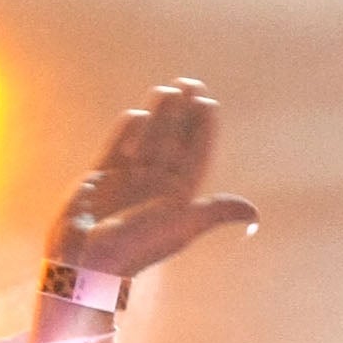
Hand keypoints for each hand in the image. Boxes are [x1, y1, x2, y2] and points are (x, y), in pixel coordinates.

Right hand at [45, 79, 259, 278]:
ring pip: (148, 140)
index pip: (196, 156)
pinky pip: (117, 147)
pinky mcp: (101, 178)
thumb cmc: (137, 245)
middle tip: (191, 84)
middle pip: (174, 142)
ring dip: (159, 116)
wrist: (89, 258)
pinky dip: (127, 131)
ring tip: (168, 89)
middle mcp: (155, 187)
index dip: (203, 131)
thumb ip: (215, 213)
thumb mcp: (181, 226)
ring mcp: (128, 181)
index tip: (209, 104)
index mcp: (177, 198)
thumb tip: (253, 212)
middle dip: (183, 114)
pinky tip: (139, 114)